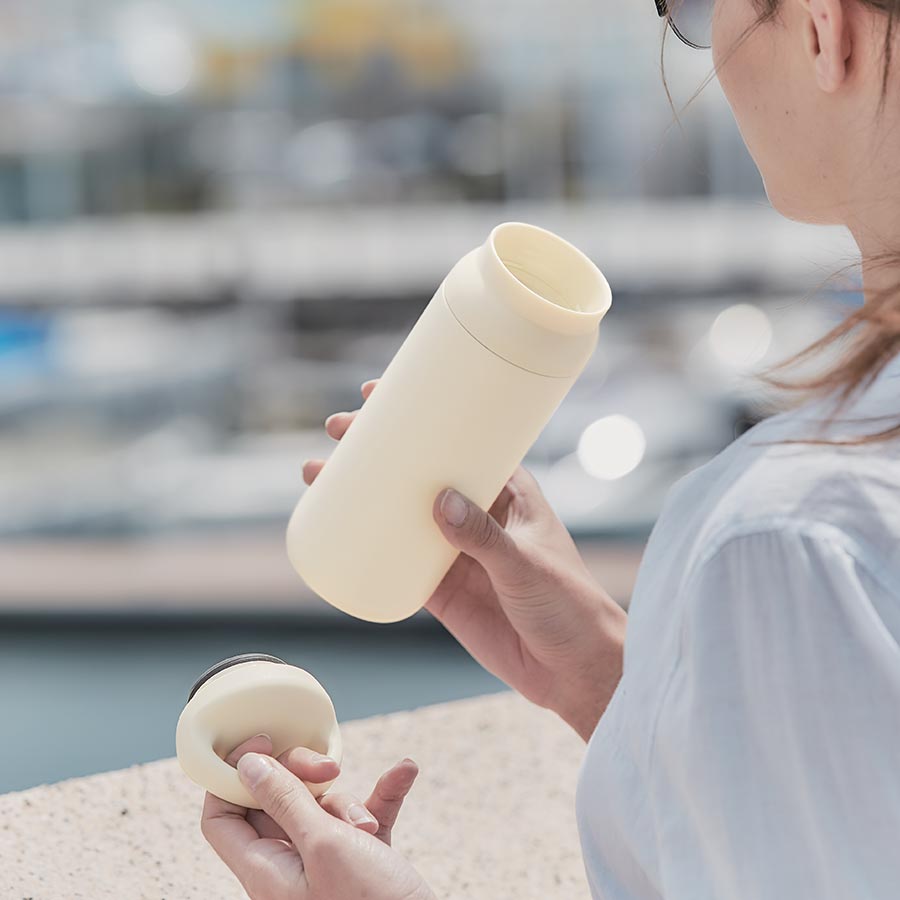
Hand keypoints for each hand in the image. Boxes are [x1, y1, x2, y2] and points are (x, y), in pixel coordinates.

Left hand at [201, 734, 433, 899]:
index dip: (234, 776)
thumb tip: (247, 765)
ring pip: (323, 807)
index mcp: (265, 871)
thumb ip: (284, 801)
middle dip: (305, 779)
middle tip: (327, 771)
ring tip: (369, 825)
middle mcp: (289, 868)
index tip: (263, 743)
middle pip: (276, 802)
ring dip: (351, 802)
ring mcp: (326, 865)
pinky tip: (404, 772)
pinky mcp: (363, 862)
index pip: (222, 817)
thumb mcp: (324, 845)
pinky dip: (383, 796)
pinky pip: (365, 816)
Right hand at [305, 379, 626, 741]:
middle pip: (421, 471)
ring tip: (318, 474)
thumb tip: (438, 501)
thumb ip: (484, 537)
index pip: (460, 441)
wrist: (573, 669)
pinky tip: (336, 532)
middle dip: (379, 448)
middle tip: (337, 431)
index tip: (380, 396)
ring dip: (364, 493)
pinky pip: (397, 560)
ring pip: (401, 512)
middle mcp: (477, 513)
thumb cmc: (569, 604)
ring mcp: (455, 550)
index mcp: (506, 491)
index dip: (423, 416)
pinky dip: (369, 547)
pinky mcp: (440, 589)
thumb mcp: (526, 563)